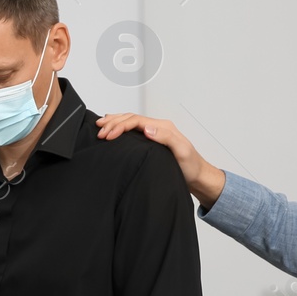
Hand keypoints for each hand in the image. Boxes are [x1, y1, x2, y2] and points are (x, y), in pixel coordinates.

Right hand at [94, 113, 225, 206]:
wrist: (198, 177)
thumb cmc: (191, 167)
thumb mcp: (182, 152)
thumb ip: (166, 138)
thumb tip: (147, 129)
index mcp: (163, 127)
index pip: (136, 121)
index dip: (120, 126)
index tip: (108, 136)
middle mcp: (158, 127)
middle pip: (131, 118)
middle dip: (113, 123)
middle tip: (99, 131)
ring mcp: (154, 133)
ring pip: (130, 122)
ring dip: (115, 122)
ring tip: (101, 126)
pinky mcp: (151, 141)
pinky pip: (133, 130)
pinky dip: (120, 127)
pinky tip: (113, 130)